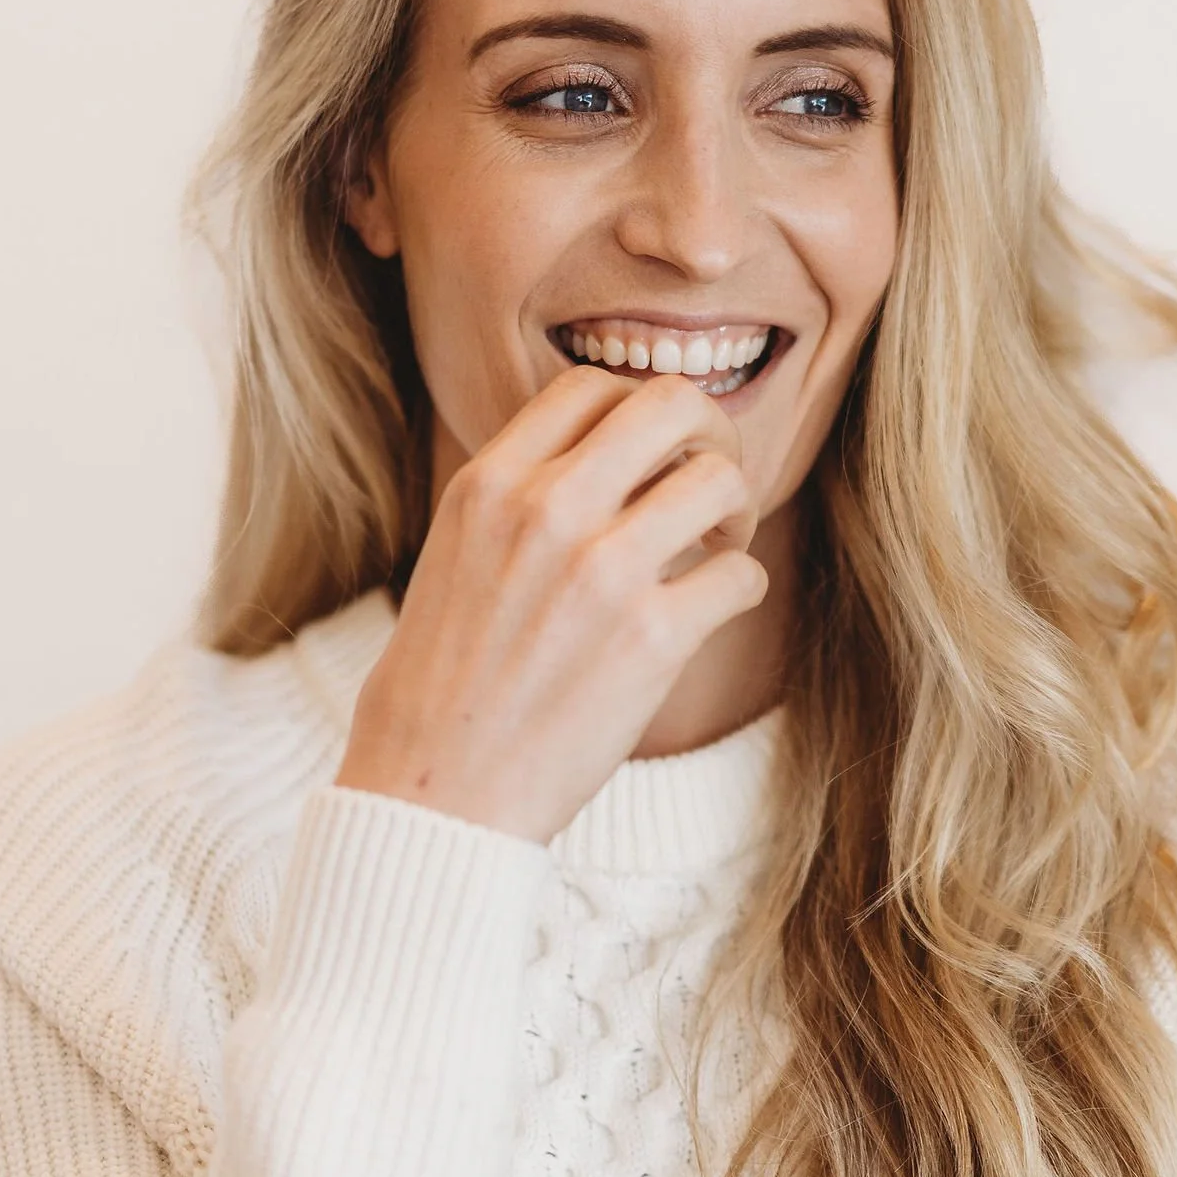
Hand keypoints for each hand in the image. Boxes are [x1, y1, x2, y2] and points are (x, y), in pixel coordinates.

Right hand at [337, 362, 768, 841]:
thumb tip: (591, 466)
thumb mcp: (452, 557)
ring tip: (718, 549)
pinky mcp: (652, 638)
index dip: (638, 412)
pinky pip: (741, 577)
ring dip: (738, 510)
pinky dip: (740, 588)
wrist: (435, 790)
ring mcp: (602, 571)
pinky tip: (711, 610)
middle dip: (711, 435)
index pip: (590, 386)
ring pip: (721, 479)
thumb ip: (516, 502)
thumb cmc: (440, 689)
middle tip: (709, 488)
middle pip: (673, 404)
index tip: (650, 458)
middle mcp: (547, 510)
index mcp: (489, 484)